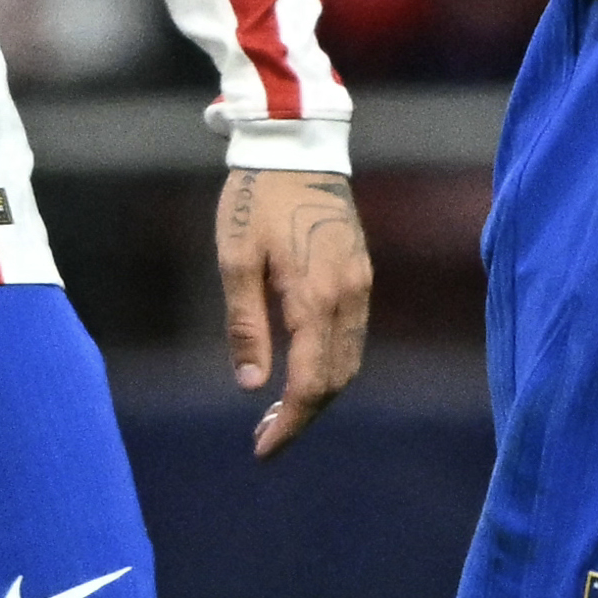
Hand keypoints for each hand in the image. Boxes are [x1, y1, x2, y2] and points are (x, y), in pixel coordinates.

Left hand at [218, 165, 373, 454]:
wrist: (297, 147)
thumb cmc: (257, 199)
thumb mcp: (236, 261)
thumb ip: (246, 325)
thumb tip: (253, 385)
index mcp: (315, 297)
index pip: (311, 383)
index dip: (290, 423)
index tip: (263, 450)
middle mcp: (348, 297)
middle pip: (337, 381)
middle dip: (304, 416)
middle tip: (264, 436)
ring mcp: (360, 285)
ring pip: (350, 361)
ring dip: (320, 394)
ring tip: (279, 410)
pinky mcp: (361, 274)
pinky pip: (353, 336)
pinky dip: (331, 365)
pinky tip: (301, 369)